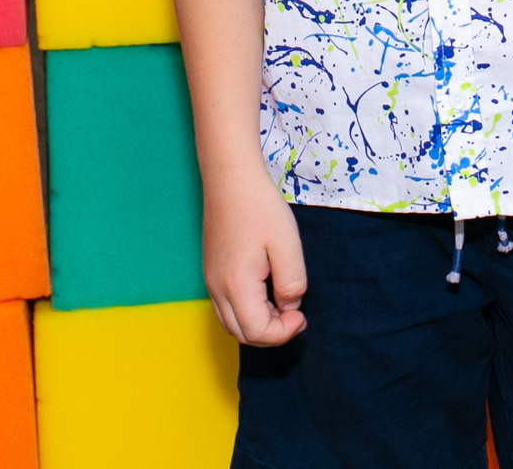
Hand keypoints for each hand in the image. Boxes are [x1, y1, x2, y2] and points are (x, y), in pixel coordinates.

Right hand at [204, 166, 308, 345]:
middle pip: (242, 334)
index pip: (257, 332)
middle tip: (295, 314)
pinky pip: (226, 306)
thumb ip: (292, 283)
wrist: (230, 178)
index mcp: (236, 285)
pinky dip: (246, 311)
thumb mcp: (287, 244)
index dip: (284, 332)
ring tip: (281, 302)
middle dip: (272, 333)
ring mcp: (210, 280)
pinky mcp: (211, 271)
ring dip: (258, 324)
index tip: (302, 314)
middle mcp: (217, 289)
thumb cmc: (260, 207)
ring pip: (231, 323)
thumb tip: (289, 306)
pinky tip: (265, 291)